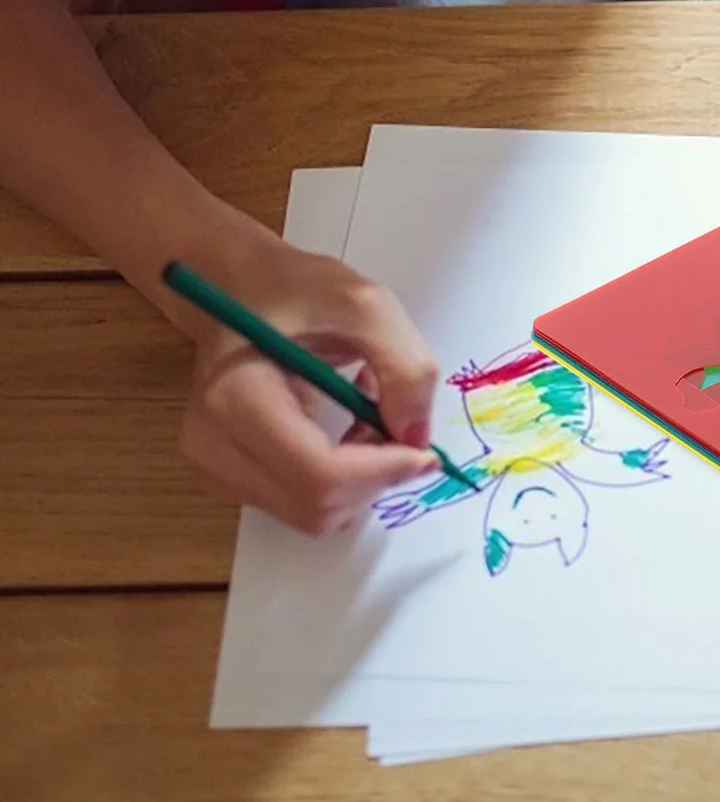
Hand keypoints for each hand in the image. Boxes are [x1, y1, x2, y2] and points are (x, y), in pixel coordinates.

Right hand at [173, 238, 439, 534]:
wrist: (235, 287)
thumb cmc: (294, 288)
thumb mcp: (366, 305)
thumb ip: (404, 367)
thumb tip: (417, 437)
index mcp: (238, 398)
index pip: (318, 475)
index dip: (382, 472)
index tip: (425, 449)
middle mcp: (213, 445)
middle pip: (315, 507)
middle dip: (374, 477)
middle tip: (399, 420)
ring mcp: (213, 466)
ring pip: (311, 513)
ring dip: (360, 478)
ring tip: (368, 410)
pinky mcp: (228, 476)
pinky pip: (300, 502)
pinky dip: (341, 478)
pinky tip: (348, 428)